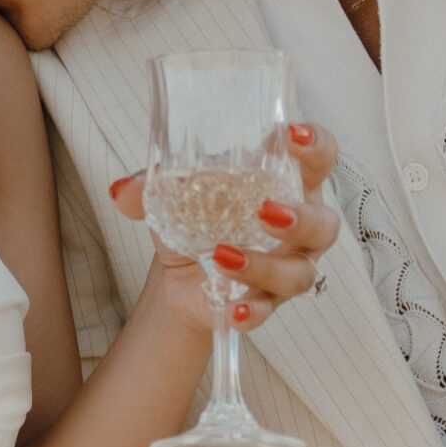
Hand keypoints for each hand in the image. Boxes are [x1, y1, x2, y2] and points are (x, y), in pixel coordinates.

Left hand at [108, 124, 341, 335]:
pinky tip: (233, 310)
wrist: (181, 273)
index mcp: (287, 184)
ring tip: (222, 256)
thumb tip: (121, 189)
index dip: (316, 146)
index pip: (319, 159)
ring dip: (264, 266)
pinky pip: (269, 311)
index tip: (292, 135)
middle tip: (267, 211)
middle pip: (324, 224)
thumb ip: (153, 184)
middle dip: (301, 218)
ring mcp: (286, 268)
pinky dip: (252, 312)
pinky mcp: (265, 302)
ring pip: (298, 273)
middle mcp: (299, 227)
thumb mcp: (176, 192)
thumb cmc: (198, 216)